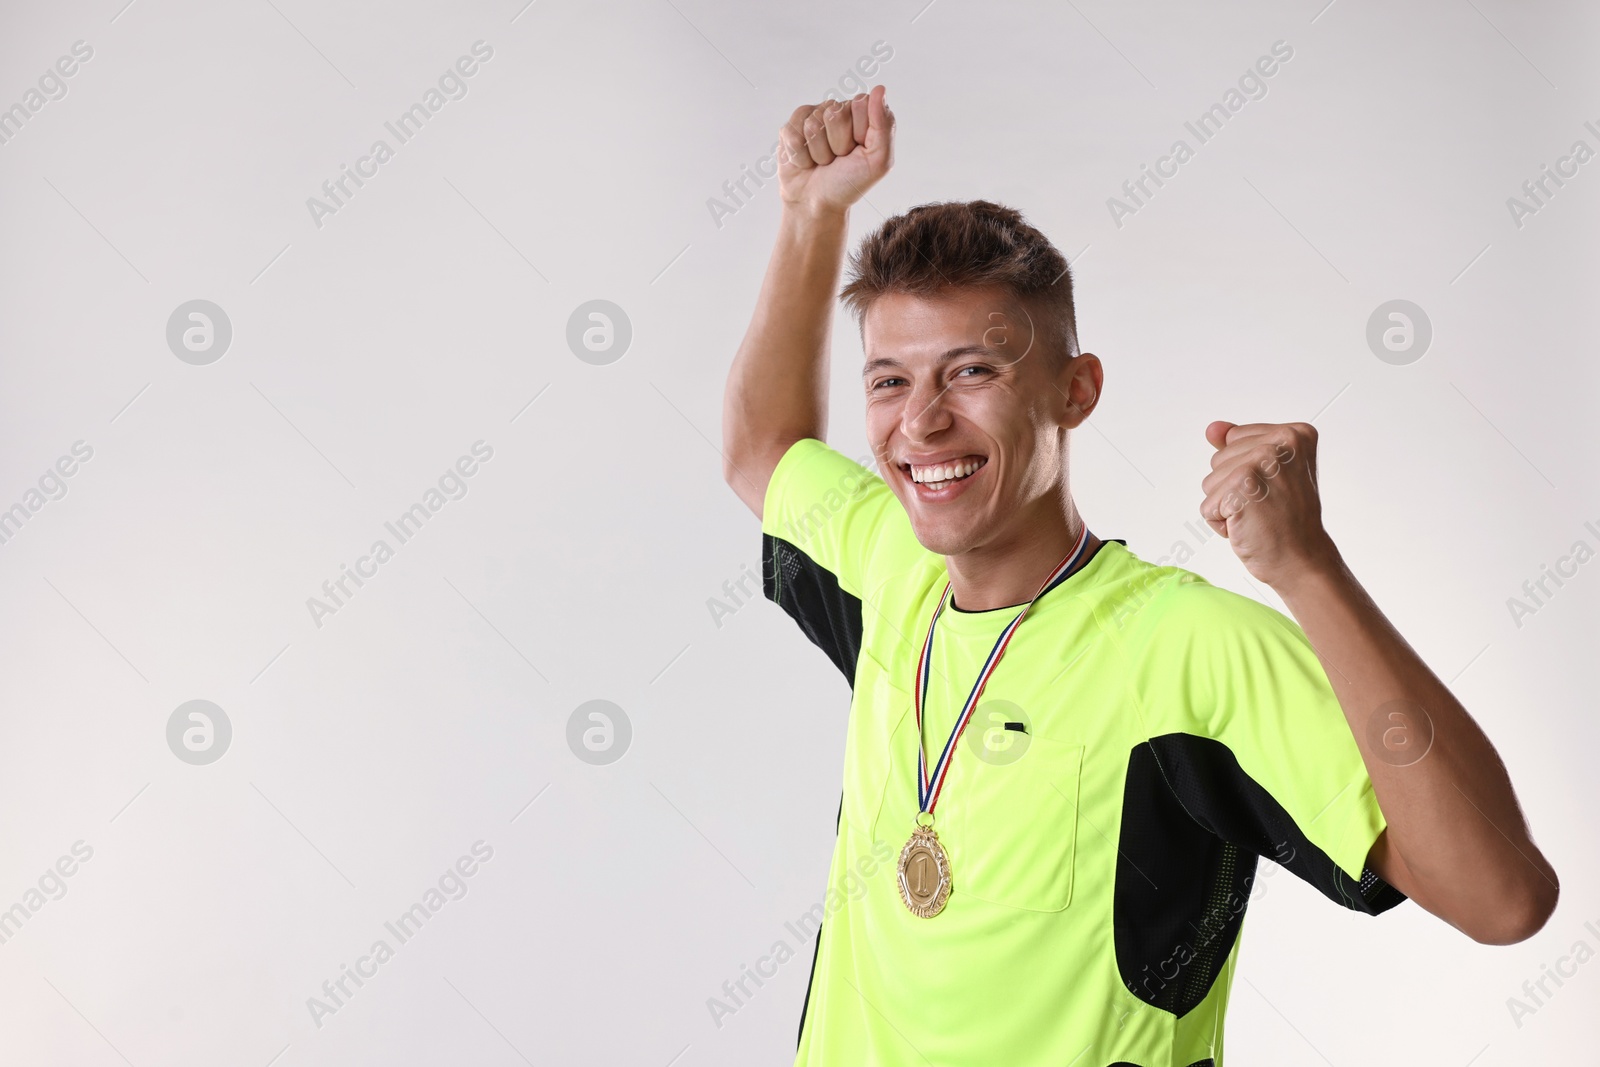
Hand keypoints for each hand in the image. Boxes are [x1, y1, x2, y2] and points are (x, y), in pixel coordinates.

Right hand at [777, 84, 893, 215]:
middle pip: (835, 114)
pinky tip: (805, 162)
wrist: (818, 203)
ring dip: (819, 154)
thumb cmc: (850, 183)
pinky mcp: (790, 128)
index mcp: (862, 113)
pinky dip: (800, 157)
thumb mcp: (878, 160)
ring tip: (822, 163)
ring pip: (813, 126)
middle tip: (839, 159)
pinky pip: (793, 134)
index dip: (859, 132)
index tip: (859, 151)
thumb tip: (879, 89)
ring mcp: (812, 116)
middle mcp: (837, 109)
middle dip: (838, 145)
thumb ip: (884, 125)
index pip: (860, 104)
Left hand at [1199, 421, 1337, 588]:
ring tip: (1258, 515)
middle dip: (1232, 488)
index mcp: (1294, 433)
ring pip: (1210, 482)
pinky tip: (1249, 527)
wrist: (1302, 559)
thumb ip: (1239, 445)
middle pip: (1218, 459)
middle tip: (1267, 505)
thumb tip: (1212, 428)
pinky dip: (1221, 524)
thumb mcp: (1268, 473)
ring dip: (1226, 506)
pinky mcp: (1240, 489)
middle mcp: (1280, 443)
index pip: (1234, 439)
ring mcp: (1260, 463)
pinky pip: (1207, 507)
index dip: (1245, 471)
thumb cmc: (1287, 520)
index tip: (1275, 489)